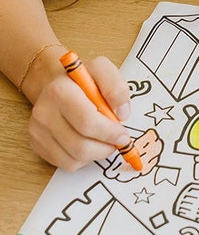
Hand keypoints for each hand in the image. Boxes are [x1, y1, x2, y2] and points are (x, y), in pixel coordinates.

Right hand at [27, 54, 132, 171]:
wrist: (59, 85)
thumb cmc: (84, 80)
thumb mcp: (104, 70)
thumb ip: (117, 88)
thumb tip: (122, 114)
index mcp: (60, 91)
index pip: (87, 122)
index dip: (109, 133)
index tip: (124, 135)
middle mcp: (44, 112)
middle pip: (80, 145)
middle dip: (106, 147)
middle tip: (118, 141)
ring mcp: (37, 131)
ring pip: (74, 158)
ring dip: (97, 153)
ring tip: (105, 140)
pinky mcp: (37, 145)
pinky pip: (67, 164)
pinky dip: (85, 159)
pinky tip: (91, 143)